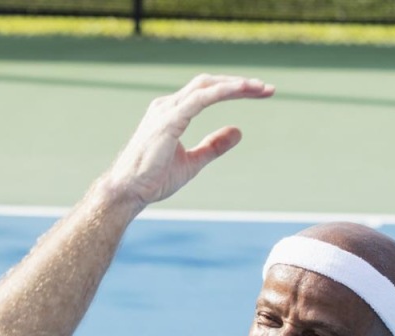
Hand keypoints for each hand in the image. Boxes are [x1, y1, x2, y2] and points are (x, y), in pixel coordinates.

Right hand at [105, 73, 274, 210]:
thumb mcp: (192, 162)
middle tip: (267, 89)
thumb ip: (213, 146)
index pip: (207, 92)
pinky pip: (200, 99)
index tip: (259, 92)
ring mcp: (167, 111)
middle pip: (209, 84)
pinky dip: (222, 92)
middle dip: (239, 84)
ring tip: (261, 88)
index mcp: (171, 113)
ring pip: (207, 86)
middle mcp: (168, 106)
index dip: (233, 89)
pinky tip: (241, 90)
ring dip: (236, 85)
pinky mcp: (169, 120)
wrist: (127, 191)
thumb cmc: (152, 179)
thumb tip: (238, 131)